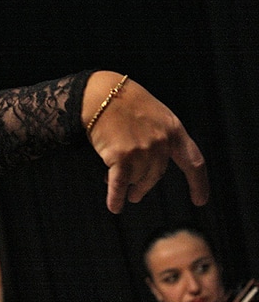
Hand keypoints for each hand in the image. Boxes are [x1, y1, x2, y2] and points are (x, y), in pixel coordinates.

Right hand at [84, 71, 208, 213]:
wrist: (101, 95)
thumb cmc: (123, 103)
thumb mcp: (153, 116)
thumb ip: (158, 139)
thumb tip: (146, 170)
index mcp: (174, 130)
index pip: (193, 162)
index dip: (198, 183)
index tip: (200, 200)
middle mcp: (162, 142)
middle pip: (156, 175)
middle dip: (144, 187)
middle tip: (136, 196)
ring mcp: (142, 150)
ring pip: (135, 178)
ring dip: (125, 183)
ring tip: (109, 179)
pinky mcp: (121, 157)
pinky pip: (119, 184)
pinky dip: (116, 197)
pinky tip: (115, 207)